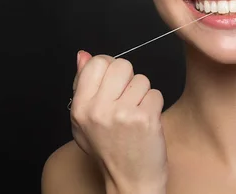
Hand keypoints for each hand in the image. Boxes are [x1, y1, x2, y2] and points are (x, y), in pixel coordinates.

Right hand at [70, 50, 167, 193]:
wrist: (130, 182)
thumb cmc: (109, 151)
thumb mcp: (83, 120)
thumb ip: (82, 85)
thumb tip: (83, 55)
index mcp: (80, 107)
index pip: (96, 62)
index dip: (109, 67)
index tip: (113, 81)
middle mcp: (98, 109)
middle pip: (121, 65)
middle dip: (128, 79)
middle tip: (126, 100)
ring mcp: (122, 113)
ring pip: (141, 79)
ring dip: (142, 94)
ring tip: (135, 113)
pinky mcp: (145, 119)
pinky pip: (155, 93)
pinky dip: (154, 105)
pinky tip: (146, 121)